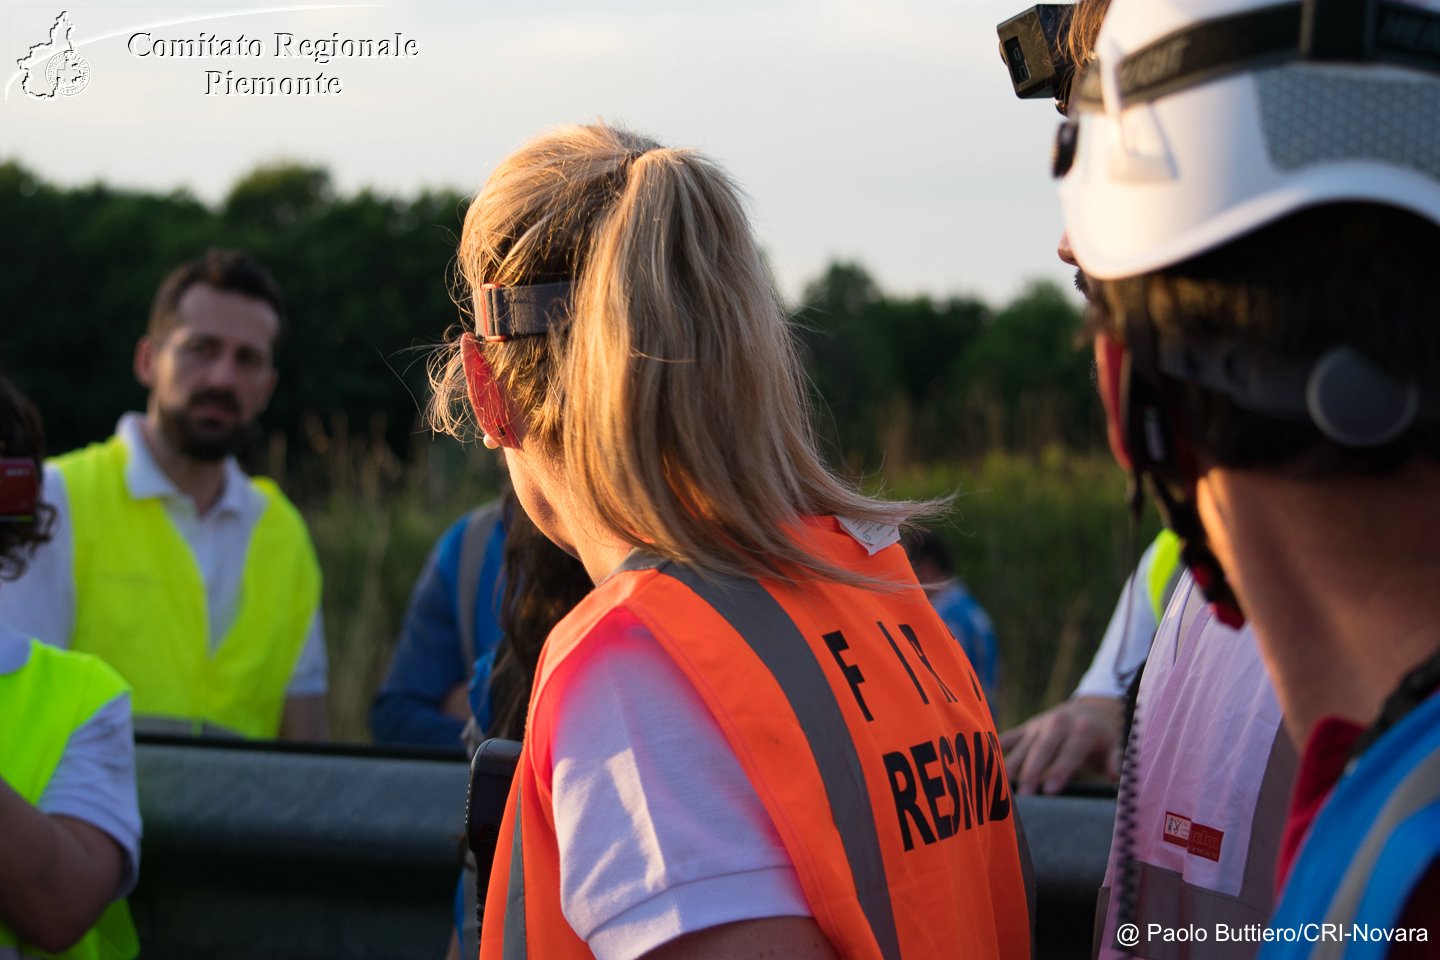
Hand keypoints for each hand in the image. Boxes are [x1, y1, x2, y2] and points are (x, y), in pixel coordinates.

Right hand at [999, 696, 1122, 794]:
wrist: (1089, 710)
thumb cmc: (1103, 737)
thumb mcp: (1116, 743)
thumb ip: (1115, 758)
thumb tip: (1114, 774)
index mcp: (1081, 730)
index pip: (1069, 753)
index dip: (1059, 771)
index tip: (1049, 791)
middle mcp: (1057, 723)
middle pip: (1041, 750)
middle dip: (1031, 773)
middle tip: (1024, 797)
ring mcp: (1039, 725)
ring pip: (1022, 746)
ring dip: (1012, 766)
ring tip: (1001, 786)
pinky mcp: (1026, 727)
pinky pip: (1010, 738)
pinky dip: (997, 749)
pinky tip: (983, 763)